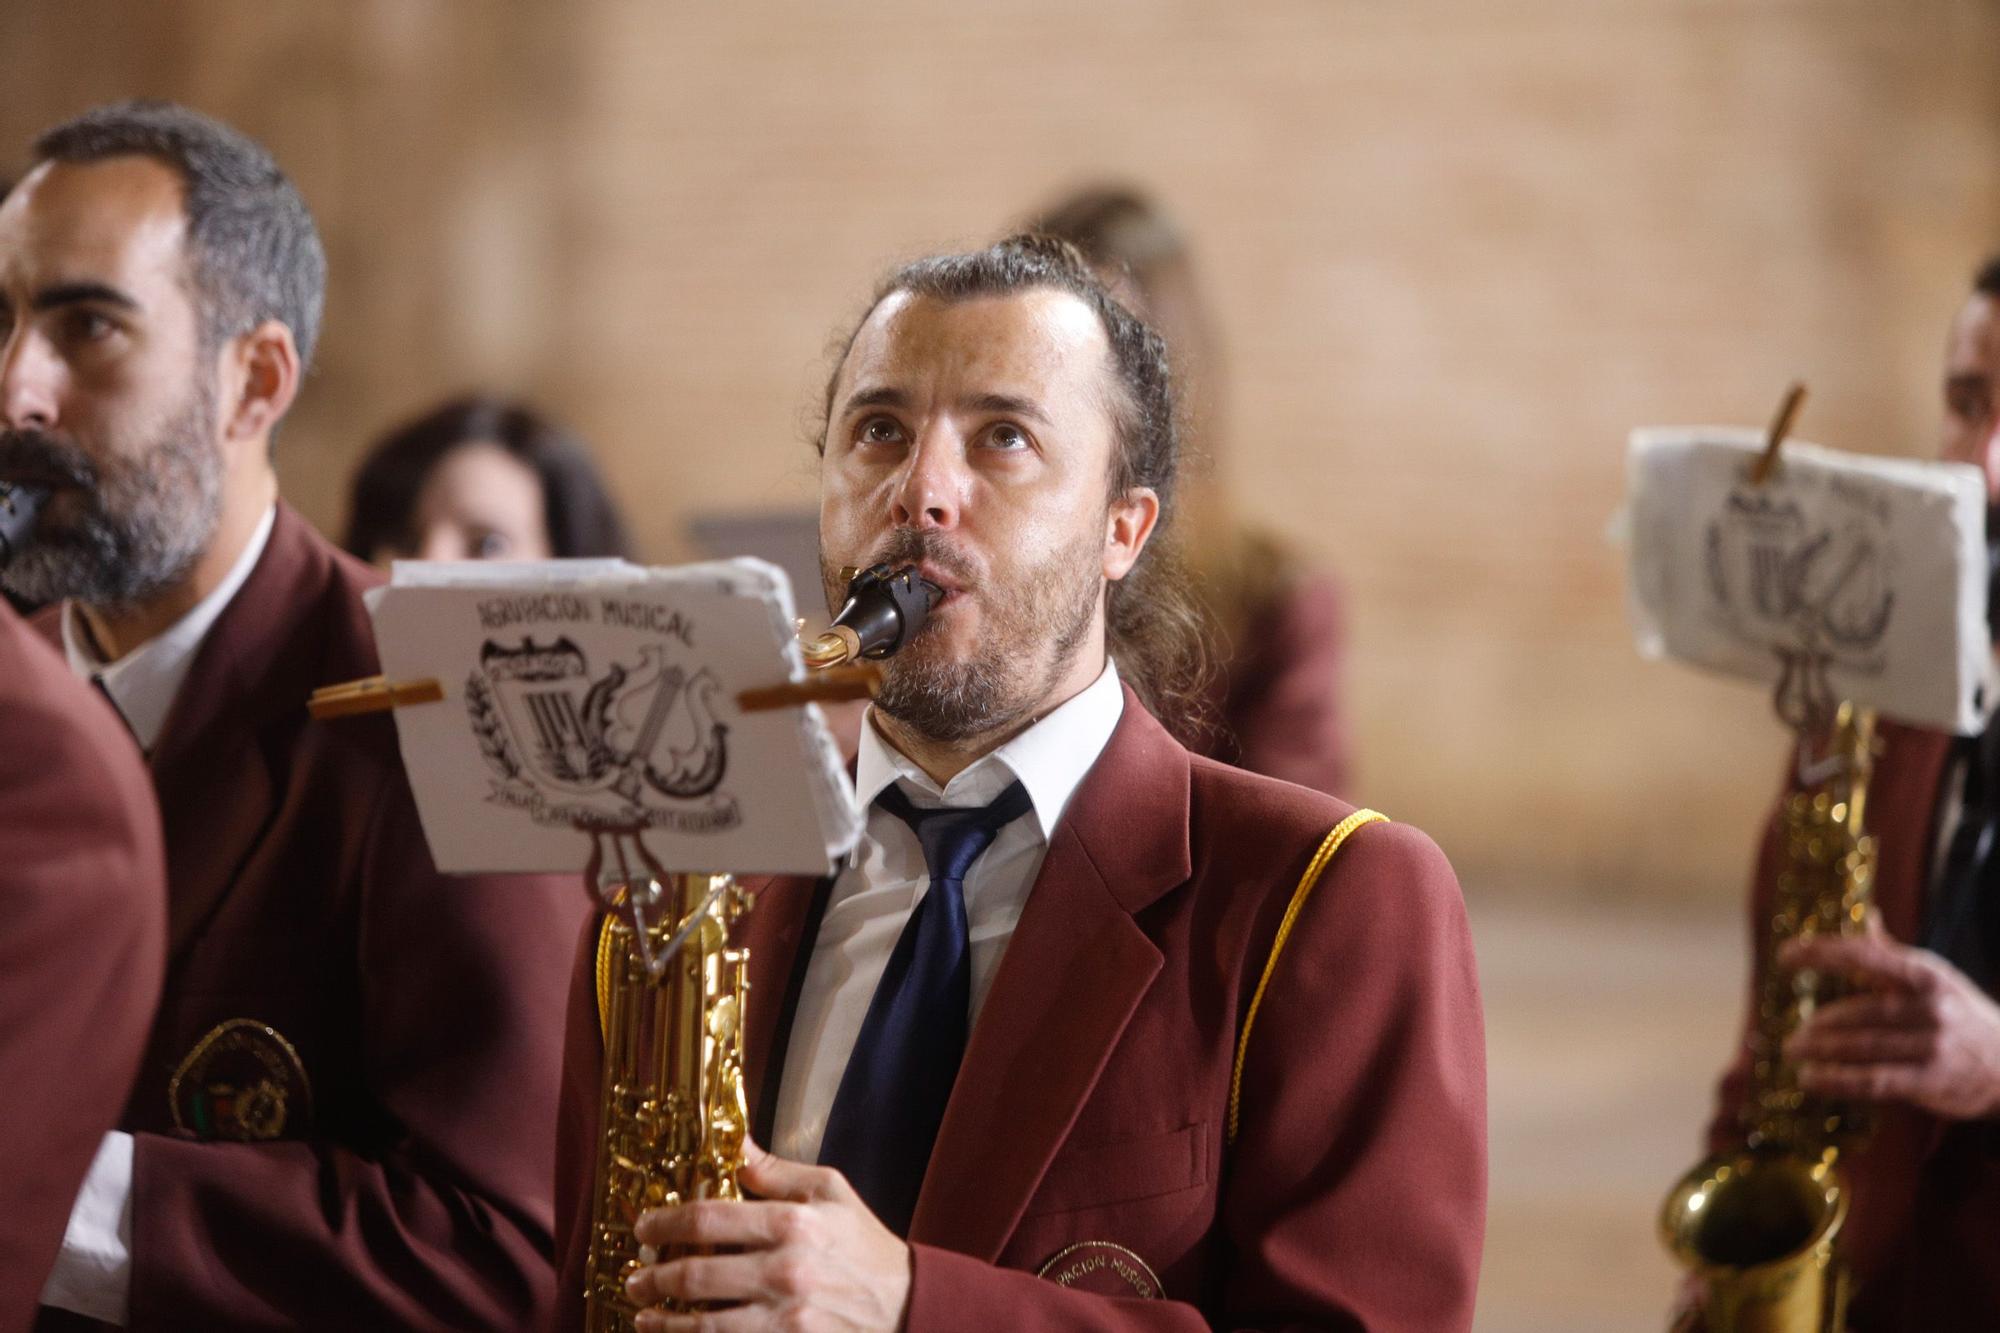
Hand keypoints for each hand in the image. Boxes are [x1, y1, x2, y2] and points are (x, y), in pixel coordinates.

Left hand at [623, 1136, 911, 1331]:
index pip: (708, 1218)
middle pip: (696, 1275)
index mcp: (792, 1223)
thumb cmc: (862, 1245)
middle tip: (636, 1277)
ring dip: (663, 1321)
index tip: (644, 1228)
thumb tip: (737, 1147)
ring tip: (643, 1313)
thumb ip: (778, 1173)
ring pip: (703, 1325)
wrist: (905, 1306)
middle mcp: (785, 1271)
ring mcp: (785, 1318)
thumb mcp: (831, 1192)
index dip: (665, 1223)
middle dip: (654, 1277)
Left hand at [1782, 918, 1999, 1119]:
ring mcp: (1932, 1046)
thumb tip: (1868, 913)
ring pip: (1861, 1046)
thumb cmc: (1960, 1014)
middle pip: (1859, 1012)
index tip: (1784, 955)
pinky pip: (1873, 1081)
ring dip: (1820, 1049)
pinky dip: (1836, 1080)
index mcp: (1926, 975)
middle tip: (1792, 1030)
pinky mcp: (1930, 1081)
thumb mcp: (1935, 977)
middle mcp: (1930, 1008)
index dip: (1822, 952)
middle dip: (1819, 1022)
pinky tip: (1810, 1079)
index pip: (1866, 955)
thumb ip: (1894, 952)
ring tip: (1793, 1050)